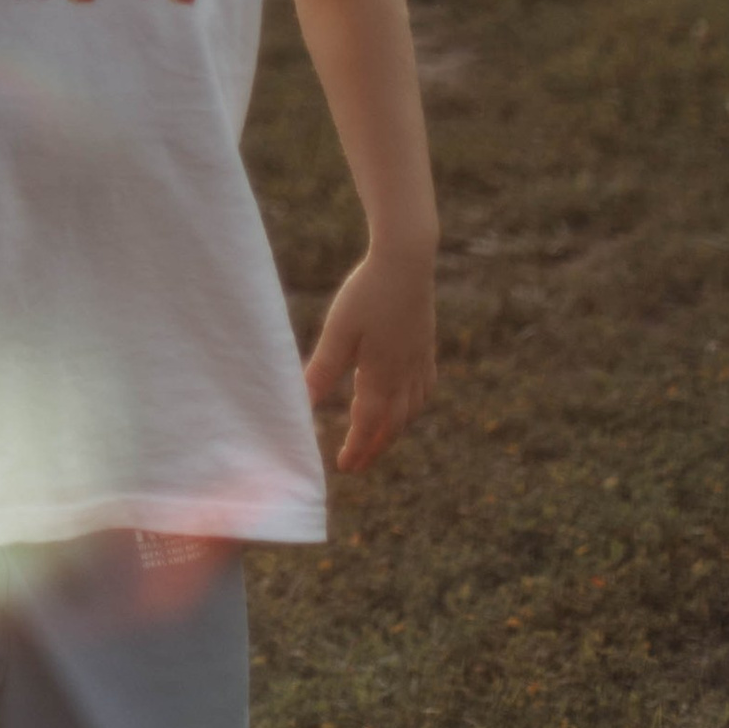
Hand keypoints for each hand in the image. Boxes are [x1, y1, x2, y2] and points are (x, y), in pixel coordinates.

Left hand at [304, 248, 437, 472]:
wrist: (406, 260)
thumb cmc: (367, 293)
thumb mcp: (338, 331)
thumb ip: (322, 369)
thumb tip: (303, 405)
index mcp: (382, 376)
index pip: (369, 425)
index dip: (357, 448)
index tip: (343, 467)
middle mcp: (406, 374)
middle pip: (394, 424)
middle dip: (375, 447)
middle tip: (357, 463)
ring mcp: (420, 360)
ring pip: (412, 409)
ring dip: (394, 429)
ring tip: (378, 438)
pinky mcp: (426, 344)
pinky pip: (424, 388)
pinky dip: (414, 405)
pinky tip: (408, 401)